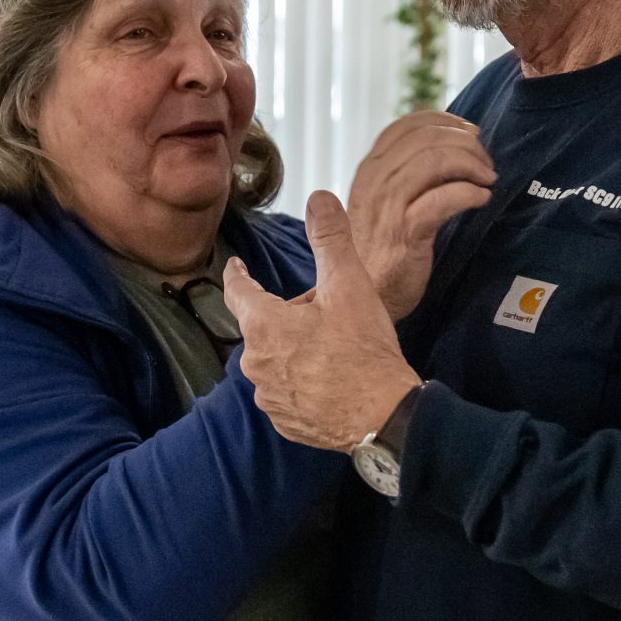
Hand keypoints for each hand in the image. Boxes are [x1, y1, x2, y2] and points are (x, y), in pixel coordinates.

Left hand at [225, 190, 420, 451]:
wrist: (383, 416)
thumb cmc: (364, 351)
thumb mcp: (350, 284)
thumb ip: (330, 238)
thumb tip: (318, 199)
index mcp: (263, 325)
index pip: (237, 290)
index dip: (238, 274)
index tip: (237, 266)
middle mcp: (255, 363)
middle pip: (262, 326)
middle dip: (286, 314)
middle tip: (324, 311)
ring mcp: (268, 396)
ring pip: (274, 359)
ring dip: (293, 349)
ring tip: (331, 347)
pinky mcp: (284, 421)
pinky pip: (285, 391)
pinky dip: (301, 381)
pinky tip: (330, 379)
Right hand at [345, 111, 496, 319]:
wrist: (368, 295)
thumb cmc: (384, 250)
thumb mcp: (384, 203)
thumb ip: (407, 175)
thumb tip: (451, 147)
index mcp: (370, 170)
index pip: (407, 125)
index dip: (444, 121)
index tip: (470, 133)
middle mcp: (375, 182)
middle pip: (425, 137)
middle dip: (465, 142)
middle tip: (485, 161)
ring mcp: (387, 206)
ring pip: (434, 160)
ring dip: (470, 164)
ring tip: (487, 178)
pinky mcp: (405, 233)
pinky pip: (442, 199)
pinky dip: (469, 193)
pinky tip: (482, 199)